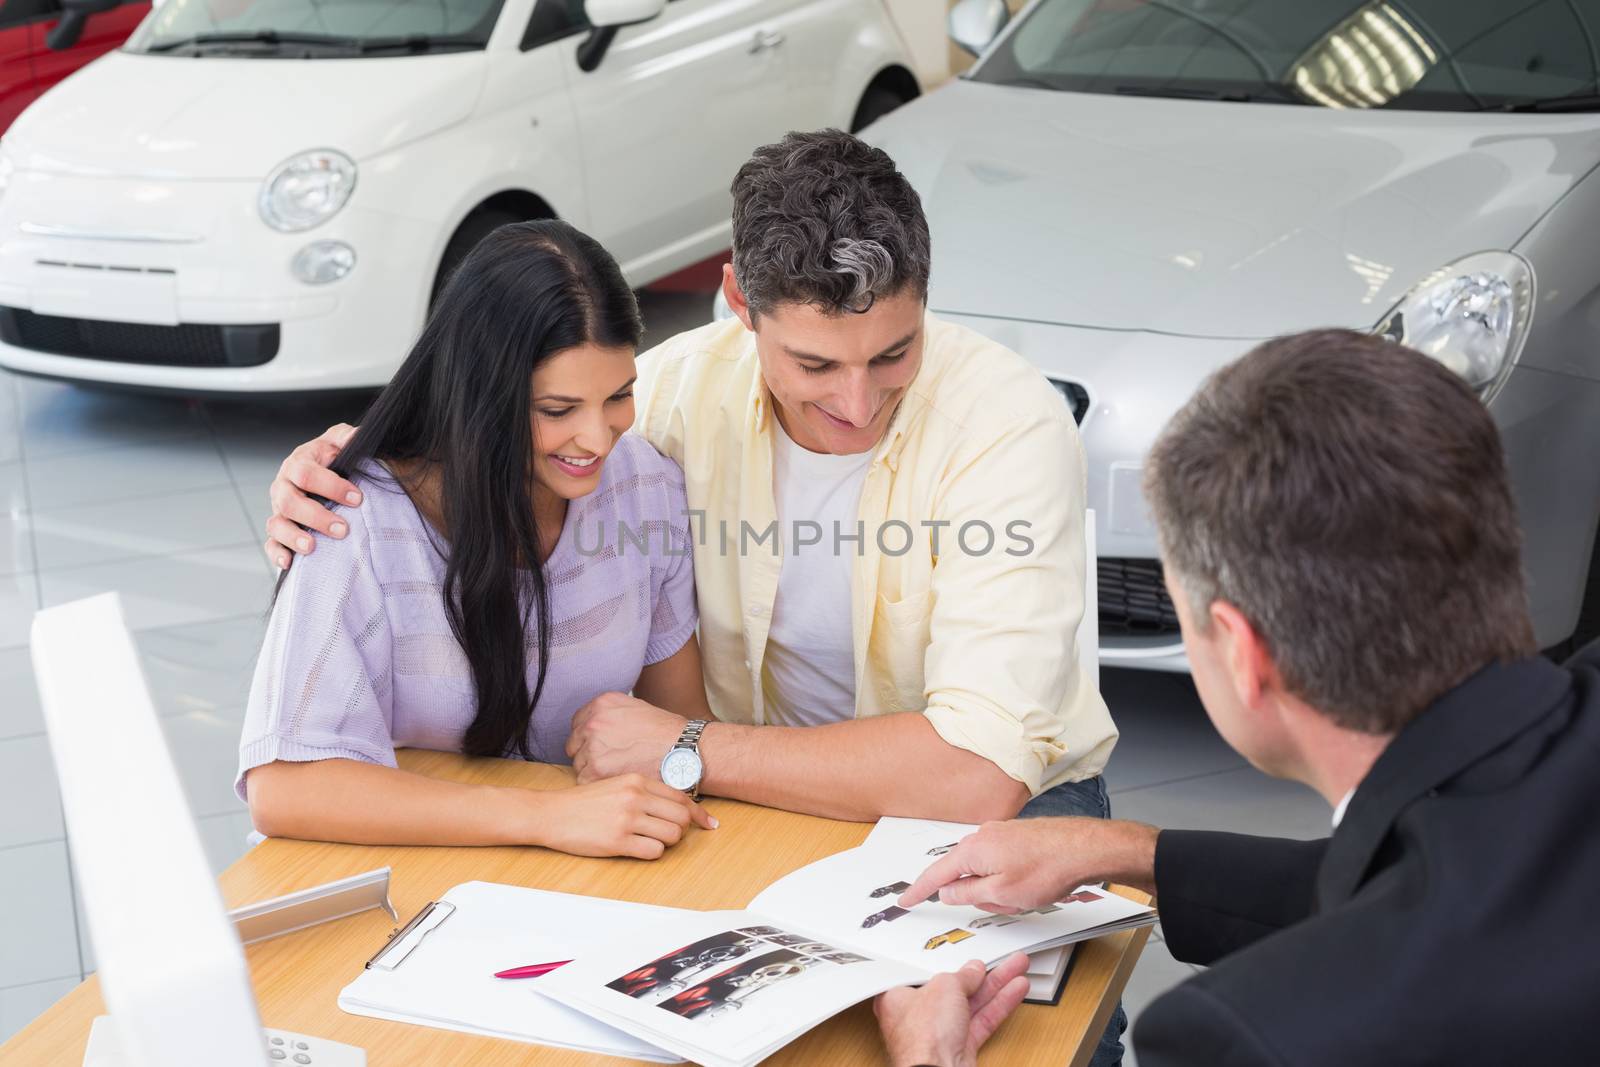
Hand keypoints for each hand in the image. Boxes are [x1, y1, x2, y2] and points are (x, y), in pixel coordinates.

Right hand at [264, 422, 361, 568]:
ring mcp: (279, 509)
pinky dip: (277, 554)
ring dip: (293, 537)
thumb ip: (348, 436)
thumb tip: (357, 436)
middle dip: (316, 517)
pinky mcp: (279, 530)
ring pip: (276, 524)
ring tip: (313, 547)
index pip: (306, 474)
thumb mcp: (340, 441)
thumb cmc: (335, 458)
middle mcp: (284, 486)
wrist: (324, 473)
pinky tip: (289, 563)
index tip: (357, 498)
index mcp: (299, 463)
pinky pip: (271, 544)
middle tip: (343, 529)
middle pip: (289, 502)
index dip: (330, 486)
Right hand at [527, 773, 714, 858]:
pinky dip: (652, 853)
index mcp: (636, 780)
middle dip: (682, 829)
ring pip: (672, 835)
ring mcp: (627, 819)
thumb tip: (677, 806)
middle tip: (671, 835)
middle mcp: (635, 797)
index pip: (681, 797)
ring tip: (650, 840)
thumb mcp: (616, 785)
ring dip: (667, 842)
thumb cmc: (585, 802)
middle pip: (682, 816)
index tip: (708, 823)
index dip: (699, 813)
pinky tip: (638, 848)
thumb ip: (645, 791)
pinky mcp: (617, 841)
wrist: (552, 813)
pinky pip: (654, 851)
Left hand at [567, 692, 691, 784]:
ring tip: (617, 773)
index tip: (601, 747)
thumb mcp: (636, 708)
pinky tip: (615, 782)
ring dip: (593, 771)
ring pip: (579, 764)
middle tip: (609, 763)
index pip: (578, 723)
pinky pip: (584, 781)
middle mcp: (593, 722)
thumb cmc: (666, 733)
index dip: (588, 738)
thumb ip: (611, 714)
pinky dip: (598, 785)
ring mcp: (593, 746)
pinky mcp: (596, 770)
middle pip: (574, 744)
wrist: (683, 750)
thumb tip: (596, 727)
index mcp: (602, 704)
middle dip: (587, 754)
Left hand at [874, 953, 1030, 1066]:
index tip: (964, 954)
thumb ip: (962, 976)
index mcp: (898, 998)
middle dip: (980, 973)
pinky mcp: (959, 1048)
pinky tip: (1014, 991)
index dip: (945, 962)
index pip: (923, 973)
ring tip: (1017, 967)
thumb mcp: (944, 987)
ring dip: (996, 986)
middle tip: (999, 958)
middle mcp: (918, 1017)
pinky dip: (998, 1005)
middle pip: (953, 988)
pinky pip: (981, 1021)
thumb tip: (973, 970)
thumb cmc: (923, 1036)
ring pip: (972, 1004)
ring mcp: (940, 1034)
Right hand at [898, 818, 1159, 912]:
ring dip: (998, 888)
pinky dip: (1009, 877)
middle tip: (1003, 903)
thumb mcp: (1002, 893)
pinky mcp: (1017, 836)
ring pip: (986, 869)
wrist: (1084, 847)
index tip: (905, 900)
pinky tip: (1030, 884)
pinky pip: (1001, 862)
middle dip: (976, 893)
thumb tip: (948, 893)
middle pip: (964, 872)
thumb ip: (969, 894)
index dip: (919, 891)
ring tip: (1026, 895)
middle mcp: (983, 836)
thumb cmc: (1047, 869)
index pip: (936, 874)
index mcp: (973, 850)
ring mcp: (1001, 833)